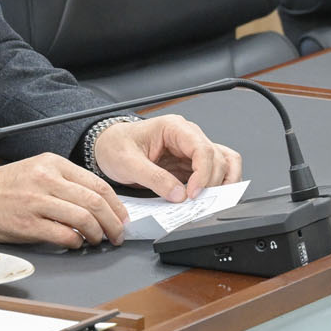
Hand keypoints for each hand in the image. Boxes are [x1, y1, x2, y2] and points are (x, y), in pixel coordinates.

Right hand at [0, 153, 126, 247]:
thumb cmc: (7, 187)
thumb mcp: (37, 170)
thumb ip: (66, 181)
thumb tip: (98, 203)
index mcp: (52, 163)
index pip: (97, 183)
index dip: (116, 204)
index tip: (122, 217)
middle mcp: (46, 179)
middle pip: (95, 201)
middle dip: (113, 222)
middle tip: (118, 233)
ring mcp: (37, 201)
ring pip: (84, 218)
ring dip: (98, 233)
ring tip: (99, 239)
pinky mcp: (29, 224)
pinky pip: (64, 235)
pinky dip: (77, 242)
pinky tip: (77, 242)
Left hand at [91, 114, 241, 201]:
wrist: (108, 147)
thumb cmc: (116, 146)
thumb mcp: (128, 163)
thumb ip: (154, 178)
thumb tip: (178, 194)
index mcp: (174, 128)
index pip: (202, 148)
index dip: (203, 173)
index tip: (193, 193)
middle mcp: (187, 136)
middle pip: (216, 157)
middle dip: (212, 182)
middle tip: (198, 203)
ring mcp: (191, 150)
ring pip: (223, 163)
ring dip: (223, 183)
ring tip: (213, 201)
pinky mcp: (190, 164)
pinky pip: (216, 171)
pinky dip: (220, 184)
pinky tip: (213, 197)